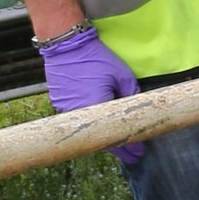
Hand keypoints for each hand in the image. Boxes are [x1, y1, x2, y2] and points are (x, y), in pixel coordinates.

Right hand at [39, 21, 145, 170]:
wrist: (66, 46)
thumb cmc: (95, 58)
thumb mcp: (122, 74)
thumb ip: (132, 93)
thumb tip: (136, 107)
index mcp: (97, 108)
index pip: (114, 138)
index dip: (128, 149)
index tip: (139, 153)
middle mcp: (78, 115)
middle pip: (99, 139)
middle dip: (117, 148)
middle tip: (131, 154)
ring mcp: (65, 111)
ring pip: (87, 131)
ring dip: (101, 136)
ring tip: (116, 142)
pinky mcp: (59, 104)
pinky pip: (76, 120)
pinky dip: (89, 125)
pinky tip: (98, 125)